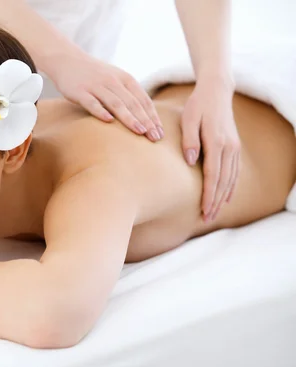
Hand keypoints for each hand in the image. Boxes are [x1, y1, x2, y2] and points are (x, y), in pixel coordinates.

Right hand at [51, 51, 163, 140]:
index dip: (153, 117)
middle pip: (133, 103)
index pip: (143, 100)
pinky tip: (108, 121)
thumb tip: (145, 116)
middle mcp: (113, 81)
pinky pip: (92, 102)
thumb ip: (128, 95)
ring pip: (116, 103)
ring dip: (129, 118)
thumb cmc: (94, 75)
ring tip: (140, 132)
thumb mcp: (115, 80)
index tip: (160, 133)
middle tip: (155, 138)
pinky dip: (100, 111)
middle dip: (146, 121)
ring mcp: (96, 86)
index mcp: (125, 79)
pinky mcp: (80, 91)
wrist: (67, 60)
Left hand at [181, 78, 240, 220]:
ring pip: (230, 178)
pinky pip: (235, 171)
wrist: (216, 92)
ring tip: (214, 213)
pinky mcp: (234, 146)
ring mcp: (234, 147)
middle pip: (223, 181)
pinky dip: (231, 186)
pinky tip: (226, 197)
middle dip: (215, 202)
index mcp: (216, 142)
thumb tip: (190, 161)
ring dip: (223, 197)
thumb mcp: (188, 119)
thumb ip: (189, 140)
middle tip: (206, 219)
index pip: (212, 176)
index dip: (208, 195)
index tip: (203, 210)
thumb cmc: (198, 105)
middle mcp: (229, 147)